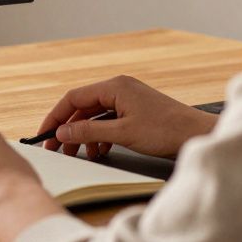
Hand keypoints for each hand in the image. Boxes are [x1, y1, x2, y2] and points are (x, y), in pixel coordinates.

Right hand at [38, 75, 217, 159]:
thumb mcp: (122, 133)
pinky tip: (100, 150)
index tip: (45, 134)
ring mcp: (127, 99)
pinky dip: (100, 135)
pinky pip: (108, 120)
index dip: (56, 117)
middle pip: (82, 107)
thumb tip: (63, 131)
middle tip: (57, 148)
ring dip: (85, 134)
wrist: (196, 134)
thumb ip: (89, 131)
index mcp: (114, 87)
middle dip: (69, 128)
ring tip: (80, 153)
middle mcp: (118, 88)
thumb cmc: (166, 130)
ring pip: (95, 115)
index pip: (73, 98)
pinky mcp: (135, 110)